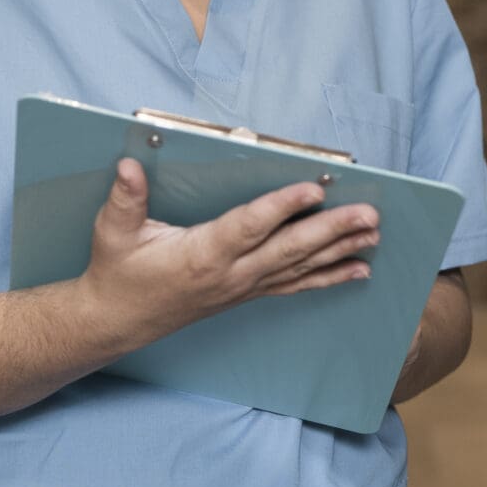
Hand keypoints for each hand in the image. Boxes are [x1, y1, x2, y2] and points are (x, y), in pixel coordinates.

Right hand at [79, 160, 377, 350]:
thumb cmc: (118, 273)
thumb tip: (128, 165)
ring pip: (301, 267)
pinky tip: (360, 268)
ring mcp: (244, 287)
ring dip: (341, 250)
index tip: (313, 188)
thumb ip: (124, 199)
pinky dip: (330, 276)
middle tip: (368, 213)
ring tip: (375, 234)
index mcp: (202, 254)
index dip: (282, 206)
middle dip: (332, 229)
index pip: (250, 226)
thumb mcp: (112, 232)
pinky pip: (296, 285)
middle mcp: (231, 274)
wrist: (117, 321)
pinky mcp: (248, 293)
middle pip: (290, 248)